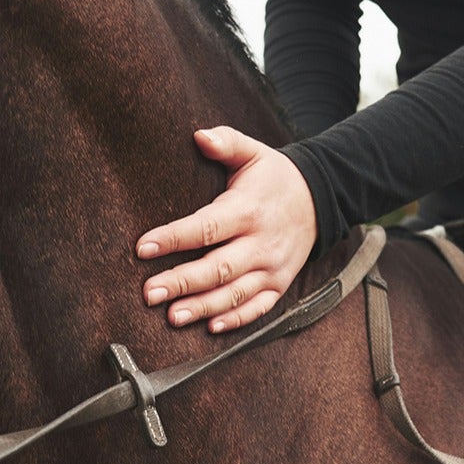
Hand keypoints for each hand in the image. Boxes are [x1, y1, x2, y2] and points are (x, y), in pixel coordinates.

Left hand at [136, 126, 317, 332]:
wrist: (320, 199)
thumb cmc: (275, 177)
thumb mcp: (254, 152)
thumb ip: (226, 142)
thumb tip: (199, 136)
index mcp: (248, 210)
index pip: (207, 227)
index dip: (174, 238)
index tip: (143, 247)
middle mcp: (261, 243)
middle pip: (217, 268)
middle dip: (181, 282)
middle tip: (149, 293)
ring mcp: (272, 268)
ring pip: (234, 293)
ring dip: (202, 307)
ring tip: (171, 316)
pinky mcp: (279, 284)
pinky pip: (258, 308)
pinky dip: (236, 320)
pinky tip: (210, 327)